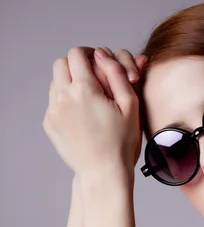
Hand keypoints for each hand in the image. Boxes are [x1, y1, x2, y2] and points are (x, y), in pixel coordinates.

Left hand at [43, 46, 147, 180]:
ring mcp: (53, 112)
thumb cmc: (122, 141)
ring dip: (69, 82)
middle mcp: (64, 98)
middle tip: (92, 77)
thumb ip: (117, 73)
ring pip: (55, 82)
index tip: (98, 62)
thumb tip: (103, 54)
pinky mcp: (49, 124)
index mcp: (85, 89)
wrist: (103, 172)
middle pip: (61, 63)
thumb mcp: (130, 104)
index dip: (89, 54)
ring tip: (88, 98)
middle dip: (76, 65)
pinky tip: (82, 115)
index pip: (77, 54)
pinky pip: (53, 101)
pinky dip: (65, 101)